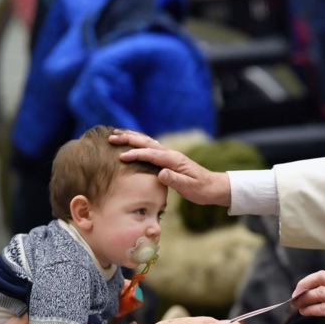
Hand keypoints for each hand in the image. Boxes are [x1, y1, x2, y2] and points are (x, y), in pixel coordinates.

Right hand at [109, 130, 230, 206]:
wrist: (213, 186)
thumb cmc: (201, 189)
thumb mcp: (189, 187)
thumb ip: (175, 180)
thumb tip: (161, 173)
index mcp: (174, 160)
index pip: (152, 155)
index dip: (136, 154)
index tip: (121, 156)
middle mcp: (171, 154)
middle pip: (147, 143)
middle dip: (129, 139)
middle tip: (111, 137)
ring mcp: (170, 155)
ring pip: (148, 142)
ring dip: (132, 137)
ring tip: (116, 134)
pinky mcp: (169, 159)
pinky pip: (151, 147)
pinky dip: (139, 142)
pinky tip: (132, 141)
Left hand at [291, 271, 324, 323]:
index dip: (310, 280)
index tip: (302, 287)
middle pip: (319, 281)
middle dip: (303, 288)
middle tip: (295, 296)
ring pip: (318, 294)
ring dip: (304, 300)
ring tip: (297, 306)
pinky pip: (322, 309)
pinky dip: (310, 310)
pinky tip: (305, 312)